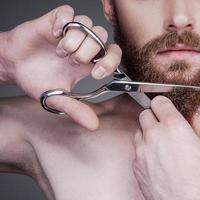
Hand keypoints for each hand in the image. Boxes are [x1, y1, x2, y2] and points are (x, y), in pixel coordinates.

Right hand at [1, 5, 121, 129]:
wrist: (14, 66)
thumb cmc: (37, 80)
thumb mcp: (57, 98)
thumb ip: (76, 109)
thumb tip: (93, 125)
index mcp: (88, 63)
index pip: (113, 53)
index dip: (111, 60)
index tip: (95, 72)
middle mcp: (83, 46)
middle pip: (102, 37)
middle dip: (88, 51)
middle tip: (71, 61)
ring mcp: (70, 32)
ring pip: (87, 23)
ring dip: (74, 40)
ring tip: (60, 52)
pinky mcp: (55, 21)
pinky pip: (68, 12)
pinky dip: (63, 23)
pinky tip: (54, 35)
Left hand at [133, 96, 199, 199]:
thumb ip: (198, 120)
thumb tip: (196, 107)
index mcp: (172, 124)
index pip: (158, 101)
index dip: (162, 104)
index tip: (165, 108)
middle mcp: (153, 133)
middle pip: (144, 114)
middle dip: (153, 117)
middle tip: (163, 127)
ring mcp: (142, 148)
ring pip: (138, 131)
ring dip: (147, 134)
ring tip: (160, 145)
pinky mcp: (135, 163)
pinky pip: (136, 149)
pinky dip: (143, 150)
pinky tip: (156, 159)